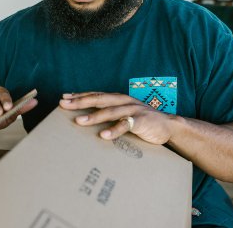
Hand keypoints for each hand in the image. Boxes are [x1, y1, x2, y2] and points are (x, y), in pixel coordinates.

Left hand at [59, 92, 177, 144]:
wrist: (169, 126)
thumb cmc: (143, 122)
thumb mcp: (125, 115)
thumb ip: (110, 115)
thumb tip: (88, 120)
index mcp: (119, 99)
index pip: (96, 95)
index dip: (80, 95)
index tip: (64, 97)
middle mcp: (124, 101)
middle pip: (99, 99)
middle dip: (80, 101)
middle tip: (64, 104)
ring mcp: (133, 110)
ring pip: (110, 111)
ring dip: (94, 116)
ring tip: (79, 121)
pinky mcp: (142, 121)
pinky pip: (126, 125)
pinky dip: (115, 130)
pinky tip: (104, 135)